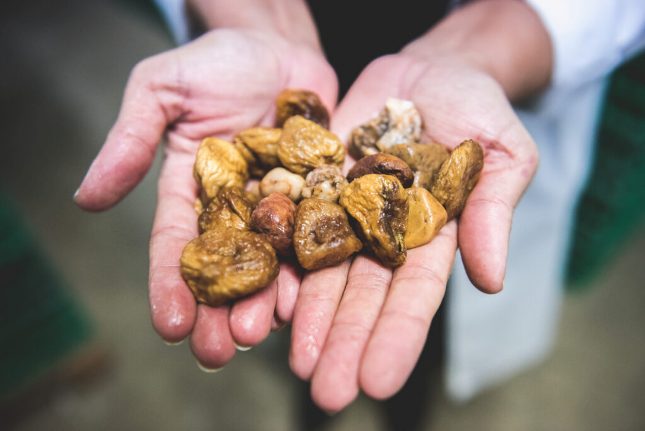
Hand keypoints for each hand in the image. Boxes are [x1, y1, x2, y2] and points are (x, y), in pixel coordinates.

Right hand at [74, 29, 336, 368]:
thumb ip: (131, 140)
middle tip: (218, 351)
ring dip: (265, 302)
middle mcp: (234, 208)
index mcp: (192, 190)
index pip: (177, 244)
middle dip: (220, 311)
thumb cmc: (217, 62)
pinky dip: (312, 268)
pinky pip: (317, 235)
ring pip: (272, 263)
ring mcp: (279, 206)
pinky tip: (308, 299)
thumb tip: (86, 196)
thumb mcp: (162, 90)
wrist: (279, 49)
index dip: (172, 285)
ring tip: (260, 333)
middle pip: (226, 267)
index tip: (170, 325)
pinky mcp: (319, 196)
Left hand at [288, 53, 538, 410]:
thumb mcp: (501, 153)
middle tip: (324, 392)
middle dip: (344, 342)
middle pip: (360, 295)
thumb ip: (492, 212)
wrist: (427, 71)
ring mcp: (344, 211)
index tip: (378, 381)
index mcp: (430, 238)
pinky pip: (291, 223)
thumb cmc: (477, 109)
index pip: (414, 296)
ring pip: (321, 270)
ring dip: (305, 316)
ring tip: (289, 358)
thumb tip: (491, 280)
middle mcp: (382, 236)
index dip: (395, 337)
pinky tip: (262, 296)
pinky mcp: (313, 182)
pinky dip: (278, 258)